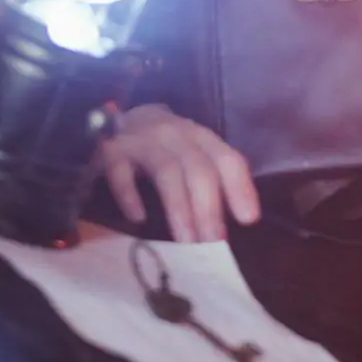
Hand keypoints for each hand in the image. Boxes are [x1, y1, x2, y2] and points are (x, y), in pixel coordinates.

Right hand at [98, 102, 259, 243]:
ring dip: (179, 207)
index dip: (240, 187)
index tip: (249, 219)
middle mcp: (176, 135)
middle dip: (208, 207)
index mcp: (201, 138)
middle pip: (198, 168)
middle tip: (212, 243)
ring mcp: (144, 140)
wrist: (121, 118)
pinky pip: (121, 171)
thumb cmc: (164, 146)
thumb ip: (209, 181)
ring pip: (167, 170)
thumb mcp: (191, 154)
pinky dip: (130, 195)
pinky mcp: (112, 150)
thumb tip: (224, 230)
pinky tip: (138, 219)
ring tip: (186, 241)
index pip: (227, 158)